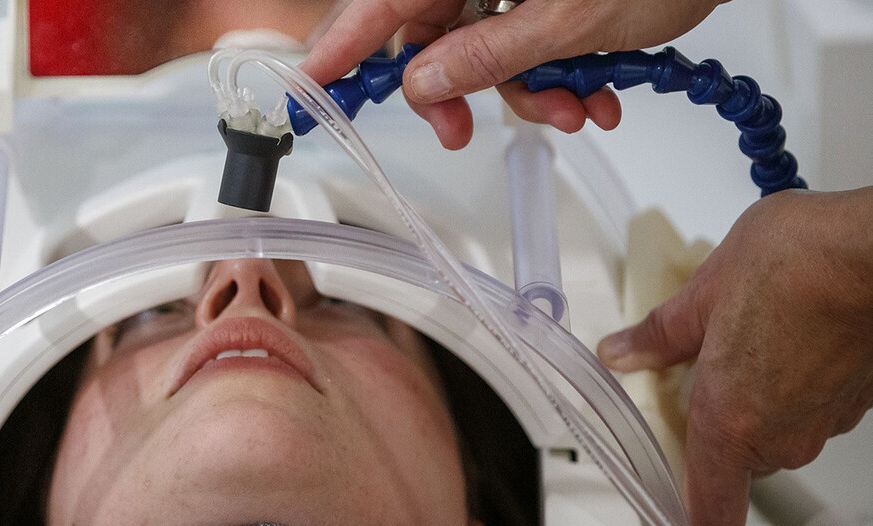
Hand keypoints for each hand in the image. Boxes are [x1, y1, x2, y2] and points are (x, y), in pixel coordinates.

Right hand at [303, 0, 724, 147]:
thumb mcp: (570, 19)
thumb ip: (489, 53)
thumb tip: (425, 81)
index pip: (386, 2)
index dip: (344, 46)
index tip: (313, 86)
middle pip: (433, 28)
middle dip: (460, 88)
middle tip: (462, 131)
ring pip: (487, 43)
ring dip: (527, 88)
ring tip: (575, 107)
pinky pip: (528, 35)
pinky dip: (556, 69)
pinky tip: (595, 90)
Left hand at [598, 187, 872, 525]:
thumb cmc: (795, 266)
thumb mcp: (703, 296)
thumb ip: (660, 336)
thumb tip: (623, 352)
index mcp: (731, 422)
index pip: (714, 509)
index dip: (698, 518)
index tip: (686, 515)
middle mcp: (782, 435)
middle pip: (738, 459)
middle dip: (716, 426)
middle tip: (692, 379)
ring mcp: (825, 420)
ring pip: (777, 431)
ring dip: (756, 401)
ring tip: (741, 342)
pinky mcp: (858, 400)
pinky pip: (811, 408)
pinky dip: (793, 385)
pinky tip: (782, 336)